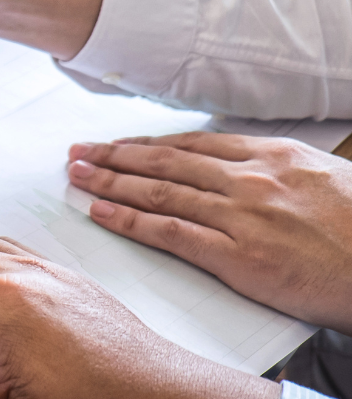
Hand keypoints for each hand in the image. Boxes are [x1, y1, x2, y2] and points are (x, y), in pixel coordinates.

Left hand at [69, 132, 351, 333]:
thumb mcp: (323, 178)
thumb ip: (277, 169)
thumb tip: (242, 166)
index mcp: (272, 156)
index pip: (193, 143)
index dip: (147, 143)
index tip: (116, 143)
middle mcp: (251, 179)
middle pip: (166, 160)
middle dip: (114, 154)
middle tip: (76, 151)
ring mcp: (242, 216)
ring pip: (159, 190)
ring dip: (109, 180)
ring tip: (75, 174)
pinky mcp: (239, 256)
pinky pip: (170, 232)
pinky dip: (129, 219)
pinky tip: (100, 211)